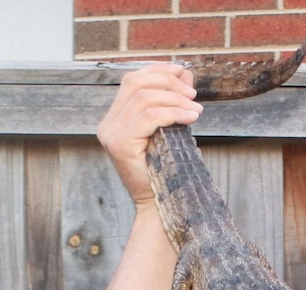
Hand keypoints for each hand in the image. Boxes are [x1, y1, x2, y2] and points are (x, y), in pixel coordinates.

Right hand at [97, 63, 203, 205]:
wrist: (160, 204)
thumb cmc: (167, 170)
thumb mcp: (170, 129)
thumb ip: (173, 101)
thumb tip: (185, 72)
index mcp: (115, 118)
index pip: (132, 80)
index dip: (157, 70)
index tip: (182, 71)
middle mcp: (108, 124)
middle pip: (136, 84)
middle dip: (169, 83)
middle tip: (193, 95)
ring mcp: (111, 134)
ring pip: (145, 99)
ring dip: (176, 99)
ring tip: (197, 110)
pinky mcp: (120, 144)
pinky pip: (150, 117)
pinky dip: (174, 113)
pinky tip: (191, 118)